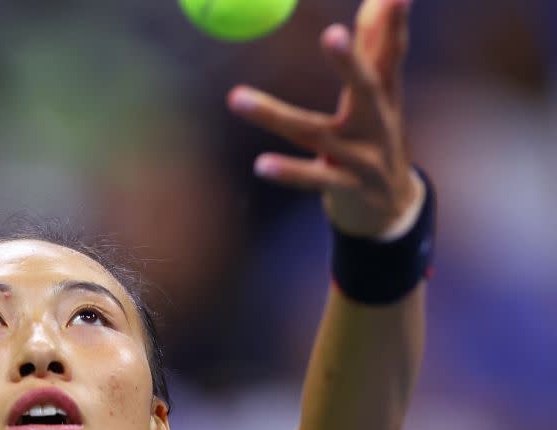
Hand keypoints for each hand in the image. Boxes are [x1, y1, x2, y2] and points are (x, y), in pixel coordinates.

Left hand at [227, 0, 415, 237]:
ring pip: (314, 133)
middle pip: (365, 87)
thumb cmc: (375, 137)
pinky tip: (260, 165)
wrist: (392, 206)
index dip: (393, 25)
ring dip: (274, 116)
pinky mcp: (346, 187)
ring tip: (236, 98)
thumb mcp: (379, 95)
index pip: (389, 54)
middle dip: (349, 61)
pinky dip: (288, 172)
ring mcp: (363, 158)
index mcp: (383, 96)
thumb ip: (377, 45)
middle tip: (333, 33)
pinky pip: (313, 178)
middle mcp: (377, 123)